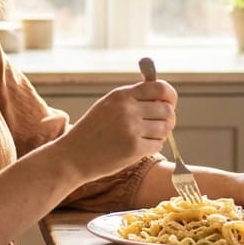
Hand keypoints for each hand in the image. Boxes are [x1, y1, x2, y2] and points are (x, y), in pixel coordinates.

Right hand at [59, 80, 176, 180]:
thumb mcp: (107, 105)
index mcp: (121, 95)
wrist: (72, 156)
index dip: (170, 97)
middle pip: (167, 110)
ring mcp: (131, 128)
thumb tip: (163, 97)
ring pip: (166, 128)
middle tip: (159, 126)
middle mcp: (128, 109)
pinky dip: (153, 146)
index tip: (169, 104)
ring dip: (161, 134)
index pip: (160, 88)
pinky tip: (139, 147)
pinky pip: (158, 144)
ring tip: (146, 137)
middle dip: (168, 119)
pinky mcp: (134, 148)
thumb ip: (132, 99)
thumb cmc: (91, 132)